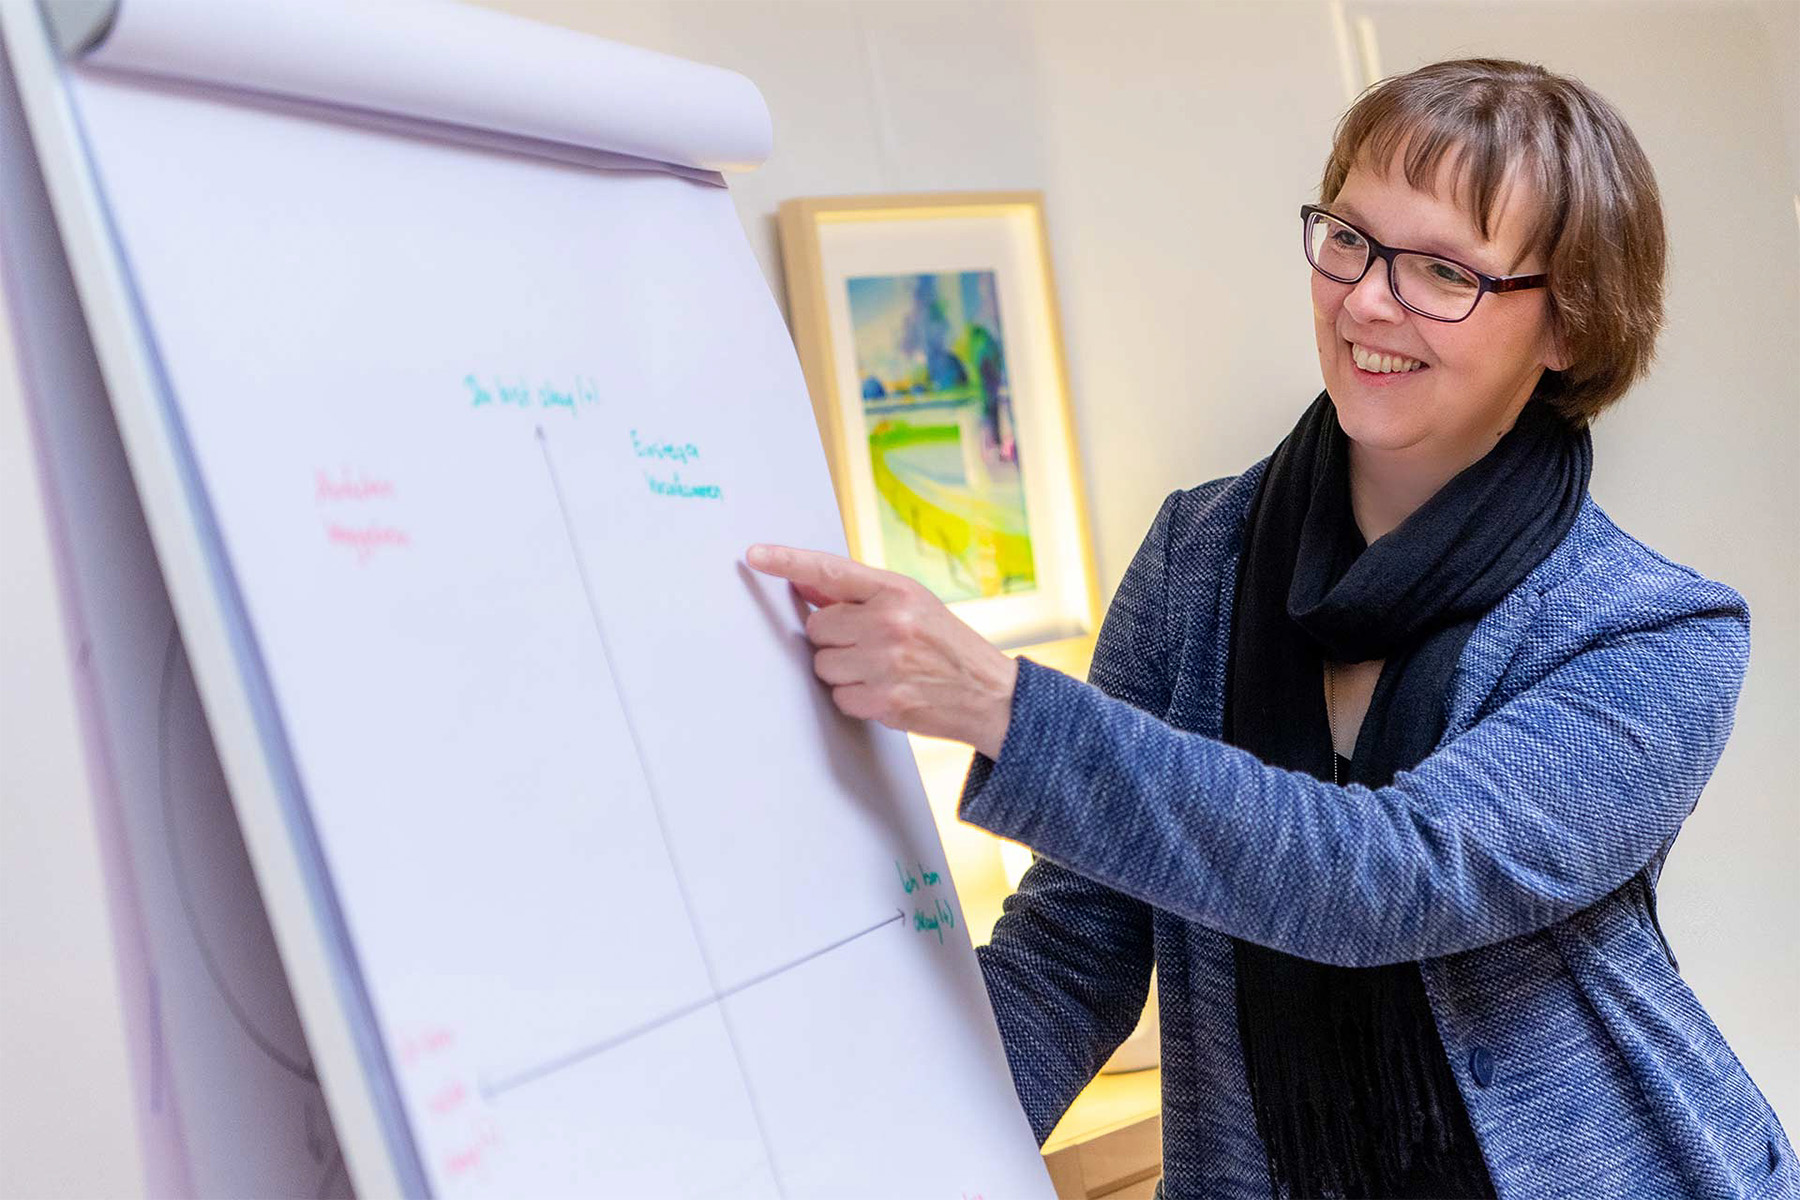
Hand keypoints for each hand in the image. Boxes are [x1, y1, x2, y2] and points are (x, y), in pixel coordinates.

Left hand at [745, 544, 1017, 758]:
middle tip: (870, 645)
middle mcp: (891, 622)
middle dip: (834, 638)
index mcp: (897, 590)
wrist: (990, 694)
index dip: (788, 561)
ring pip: (823, 665)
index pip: (831, 570)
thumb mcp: (911, 605)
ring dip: (843, 671)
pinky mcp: (885, 701)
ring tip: (882, 670)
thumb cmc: (946, 644)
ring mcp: (887, 663)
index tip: (755, 555)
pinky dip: (855, 698)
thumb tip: (804, 582)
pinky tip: (886, 691)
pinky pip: (839, 697)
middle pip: (818, 628)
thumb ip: (856, 595)